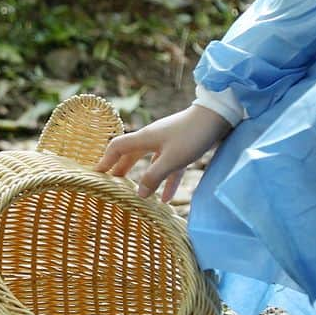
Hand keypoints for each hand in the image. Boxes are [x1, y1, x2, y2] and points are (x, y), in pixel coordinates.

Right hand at [93, 104, 232, 201]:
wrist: (218, 116)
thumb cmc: (192, 135)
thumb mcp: (171, 160)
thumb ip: (153, 177)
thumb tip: (138, 194)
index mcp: (144, 138)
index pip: (116, 147)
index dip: (105, 160)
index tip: (97, 174)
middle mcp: (152, 138)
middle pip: (130, 154)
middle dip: (120, 169)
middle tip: (112, 184)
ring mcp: (167, 142)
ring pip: (149, 161)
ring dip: (143, 177)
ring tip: (136, 193)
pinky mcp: (181, 147)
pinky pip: (169, 166)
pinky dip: (166, 181)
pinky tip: (166, 198)